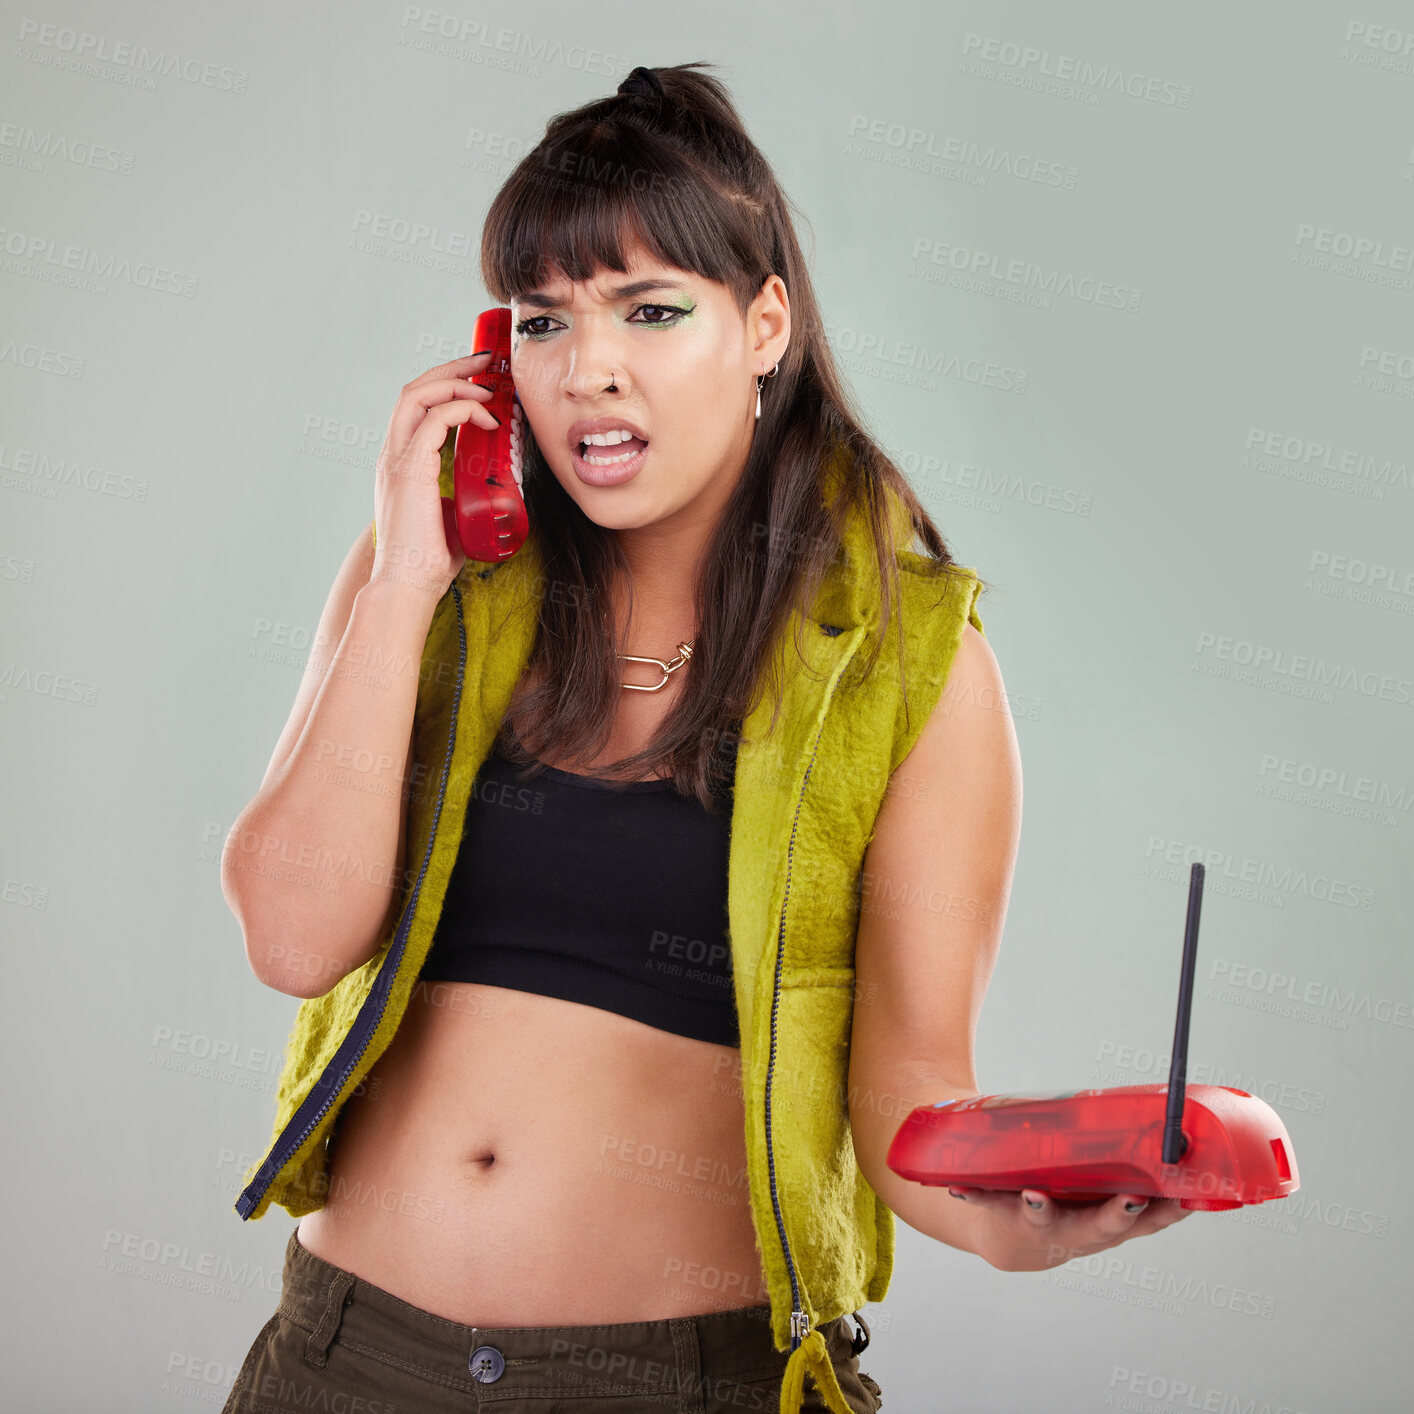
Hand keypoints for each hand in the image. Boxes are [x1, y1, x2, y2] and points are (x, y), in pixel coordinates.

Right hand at [371, 352, 501, 603]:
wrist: (407, 585)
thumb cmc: (430, 561)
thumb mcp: (453, 516)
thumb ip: (465, 496)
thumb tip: (496, 492)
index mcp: (400, 463)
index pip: (416, 407)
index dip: (446, 385)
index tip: (479, 380)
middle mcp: (393, 454)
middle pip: (414, 389)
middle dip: (451, 368)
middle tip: (486, 362)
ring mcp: (397, 460)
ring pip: (418, 394)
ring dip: (456, 381)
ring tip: (488, 384)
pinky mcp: (410, 470)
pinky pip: (435, 420)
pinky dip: (463, 409)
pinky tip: (487, 418)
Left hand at [948, 1185, 1196, 1272]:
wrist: (1012, 1239)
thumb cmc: (1070, 1206)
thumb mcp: (1102, 1192)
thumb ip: (1131, 1166)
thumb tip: (1173, 1124)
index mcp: (1108, 1223)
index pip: (1148, 1223)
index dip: (1168, 1214)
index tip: (1184, 1199)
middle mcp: (1078, 1232)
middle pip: (1101, 1227)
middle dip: (1115, 1215)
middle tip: (1131, 1199)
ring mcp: (1040, 1225)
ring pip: (1043, 1220)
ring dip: (1041, 1209)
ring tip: (1036, 1195)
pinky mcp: (1002, 1213)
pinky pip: (987, 1202)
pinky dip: (973, 1194)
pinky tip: (957, 1187)